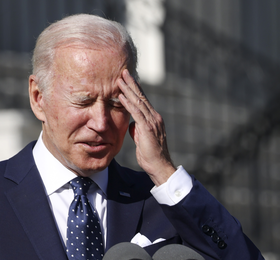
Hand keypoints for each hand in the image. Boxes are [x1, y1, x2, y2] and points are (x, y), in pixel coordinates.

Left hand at [117, 69, 176, 185]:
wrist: (160, 166)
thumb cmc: (151, 156)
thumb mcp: (141, 140)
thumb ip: (137, 130)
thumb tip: (131, 125)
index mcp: (154, 119)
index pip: (143, 101)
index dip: (135, 89)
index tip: (128, 80)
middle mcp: (155, 117)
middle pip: (141, 97)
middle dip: (132, 84)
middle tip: (123, 72)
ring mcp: (152, 122)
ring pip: (138, 102)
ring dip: (128, 90)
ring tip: (119, 79)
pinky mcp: (148, 128)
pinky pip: (136, 112)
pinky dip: (128, 103)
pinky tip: (121, 96)